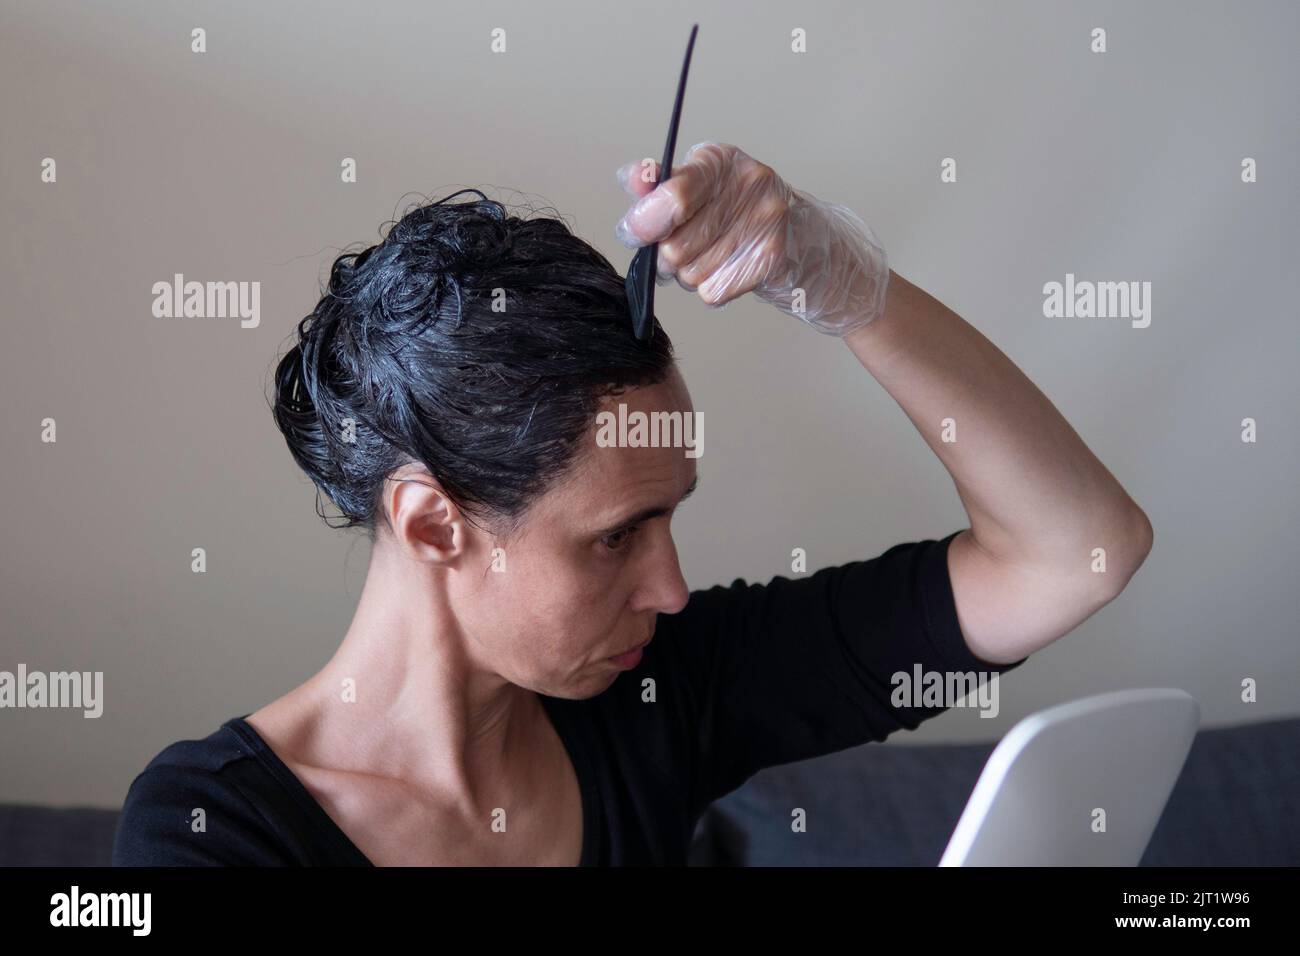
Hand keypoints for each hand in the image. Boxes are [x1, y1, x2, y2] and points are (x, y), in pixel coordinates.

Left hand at [614, 142, 889, 334]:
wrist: (801, 238)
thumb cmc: (736, 212)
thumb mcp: (696, 187)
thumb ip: (657, 185)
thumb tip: (632, 178)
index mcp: (719, 159)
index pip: (672, 196)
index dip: (644, 223)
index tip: (634, 234)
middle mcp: (747, 183)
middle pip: (674, 247)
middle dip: (667, 259)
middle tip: (681, 251)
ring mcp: (765, 220)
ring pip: (691, 274)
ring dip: (690, 275)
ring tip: (710, 258)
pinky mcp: (772, 257)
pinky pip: (714, 291)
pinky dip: (712, 289)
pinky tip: (728, 271)